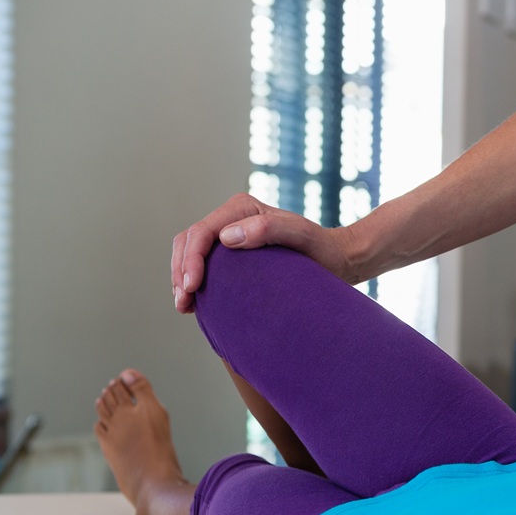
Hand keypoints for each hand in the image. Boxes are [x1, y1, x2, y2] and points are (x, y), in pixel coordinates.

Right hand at [170, 194, 357, 312]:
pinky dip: (193, 279)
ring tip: (185, 305)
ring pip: (190, 251)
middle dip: (180, 271)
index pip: (202, 232)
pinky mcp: (232, 252)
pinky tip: (196, 301)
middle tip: (183, 303)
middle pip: (189, 241)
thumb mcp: (300, 236)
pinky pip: (203, 262)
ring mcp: (230, 233)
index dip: (191, 260)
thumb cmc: (320, 248)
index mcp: (241, 208)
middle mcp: (232, 217)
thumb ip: (268, 229)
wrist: (335, 258)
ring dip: (181, 277)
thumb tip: (227, 237)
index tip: (192, 288)